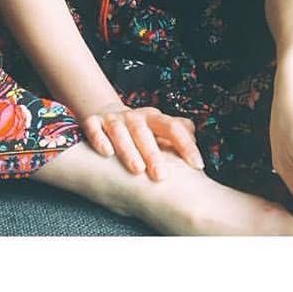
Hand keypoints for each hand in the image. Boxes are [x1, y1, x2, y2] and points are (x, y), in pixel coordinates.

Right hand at [80, 102, 205, 180]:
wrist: (109, 115)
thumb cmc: (142, 132)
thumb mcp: (161, 131)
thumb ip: (180, 138)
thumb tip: (199, 154)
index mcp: (155, 119)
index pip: (173, 128)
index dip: (186, 145)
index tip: (197, 165)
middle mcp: (135, 117)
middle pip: (144, 132)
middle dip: (153, 153)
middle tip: (161, 176)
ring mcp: (113, 119)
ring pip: (120, 131)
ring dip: (128, 149)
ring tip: (137, 169)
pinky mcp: (94, 122)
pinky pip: (94, 128)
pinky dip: (99, 139)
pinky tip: (106, 153)